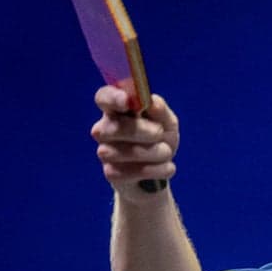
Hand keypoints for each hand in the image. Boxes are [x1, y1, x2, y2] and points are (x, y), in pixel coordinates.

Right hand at [91, 86, 178, 200]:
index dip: (112, 98)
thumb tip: (153, 102)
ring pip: (120, 152)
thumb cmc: (160, 139)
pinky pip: (129, 172)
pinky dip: (155, 170)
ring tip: (166, 152)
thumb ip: (161, 111)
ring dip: (152, 152)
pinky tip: (166, 168)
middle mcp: (105, 129)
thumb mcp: (167, 123)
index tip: (126, 101)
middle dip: (140, 130)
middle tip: (159, 133)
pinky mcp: (111, 173)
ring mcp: (105, 152)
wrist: (159, 172)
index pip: (104, 97)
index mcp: (117, 109)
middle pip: (112, 127)